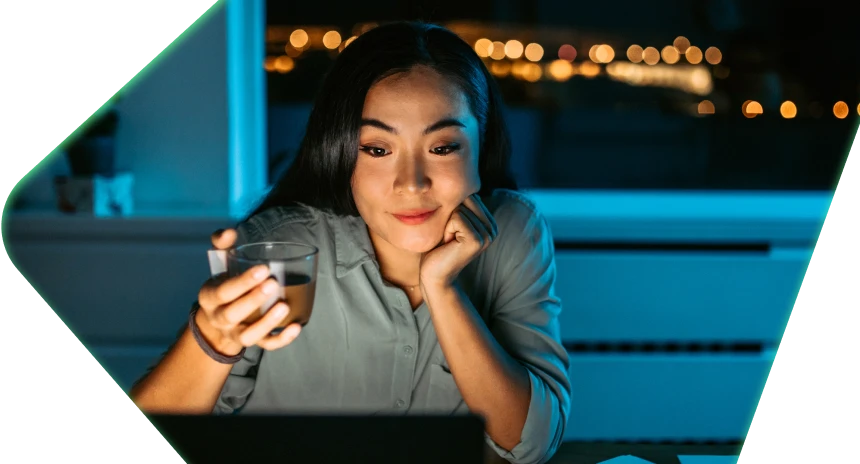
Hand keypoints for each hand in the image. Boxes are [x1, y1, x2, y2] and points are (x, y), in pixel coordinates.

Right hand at [193, 229, 302, 355]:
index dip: (242, 282)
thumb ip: (223, 245)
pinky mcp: (252, 342)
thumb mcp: (220, 264)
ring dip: (267, 323)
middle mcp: (220, 318)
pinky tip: (296, 327)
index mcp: (210, 297)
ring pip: (249, 335)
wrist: (217, 317)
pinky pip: (266, 345)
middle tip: (274, 284)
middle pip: (233, 314)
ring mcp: (236, 333)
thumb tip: (230, 232)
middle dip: (253, 300)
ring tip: (284, 306)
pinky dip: (281, 339)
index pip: (223, 291)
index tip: (263, 269)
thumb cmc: (225, 283)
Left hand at [419, 194, 497, 288]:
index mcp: (489, 222)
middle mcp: (492, 227)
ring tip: (448, 240)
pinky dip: (446, 228)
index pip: (469, 195)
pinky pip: (457, 217)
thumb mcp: (450, 221)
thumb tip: (459, 180)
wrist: (434, 275)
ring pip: (460, 207)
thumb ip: (459, 204)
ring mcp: (487, 234)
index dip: (452, 208)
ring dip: (446, 223)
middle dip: (450, 214)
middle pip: (465, 199)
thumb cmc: (437, 247)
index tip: (451, 229)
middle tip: (448, 235)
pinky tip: (448, 243)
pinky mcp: (477, 240)